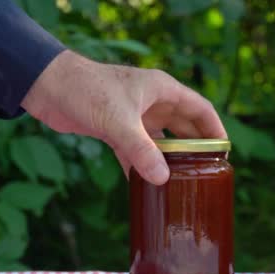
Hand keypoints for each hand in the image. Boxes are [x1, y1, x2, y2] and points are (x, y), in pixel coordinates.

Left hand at [21, 50, 226, 184]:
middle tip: (205, 173)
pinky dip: (140, 165)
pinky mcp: (114, 128)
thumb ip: (142, 150)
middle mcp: (151, 102)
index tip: (225, 152)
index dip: (215, 129)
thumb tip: (163, 179)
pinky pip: (135, 150)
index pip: (199, 109)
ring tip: (179, 182)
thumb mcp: (119, 121)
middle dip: (194, 148)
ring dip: (167, 159)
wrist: (49, 87)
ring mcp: (133, 116)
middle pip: (182, 126)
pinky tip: (145, 184)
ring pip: (159, 140)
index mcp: (161, 90)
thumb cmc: (87, 90)